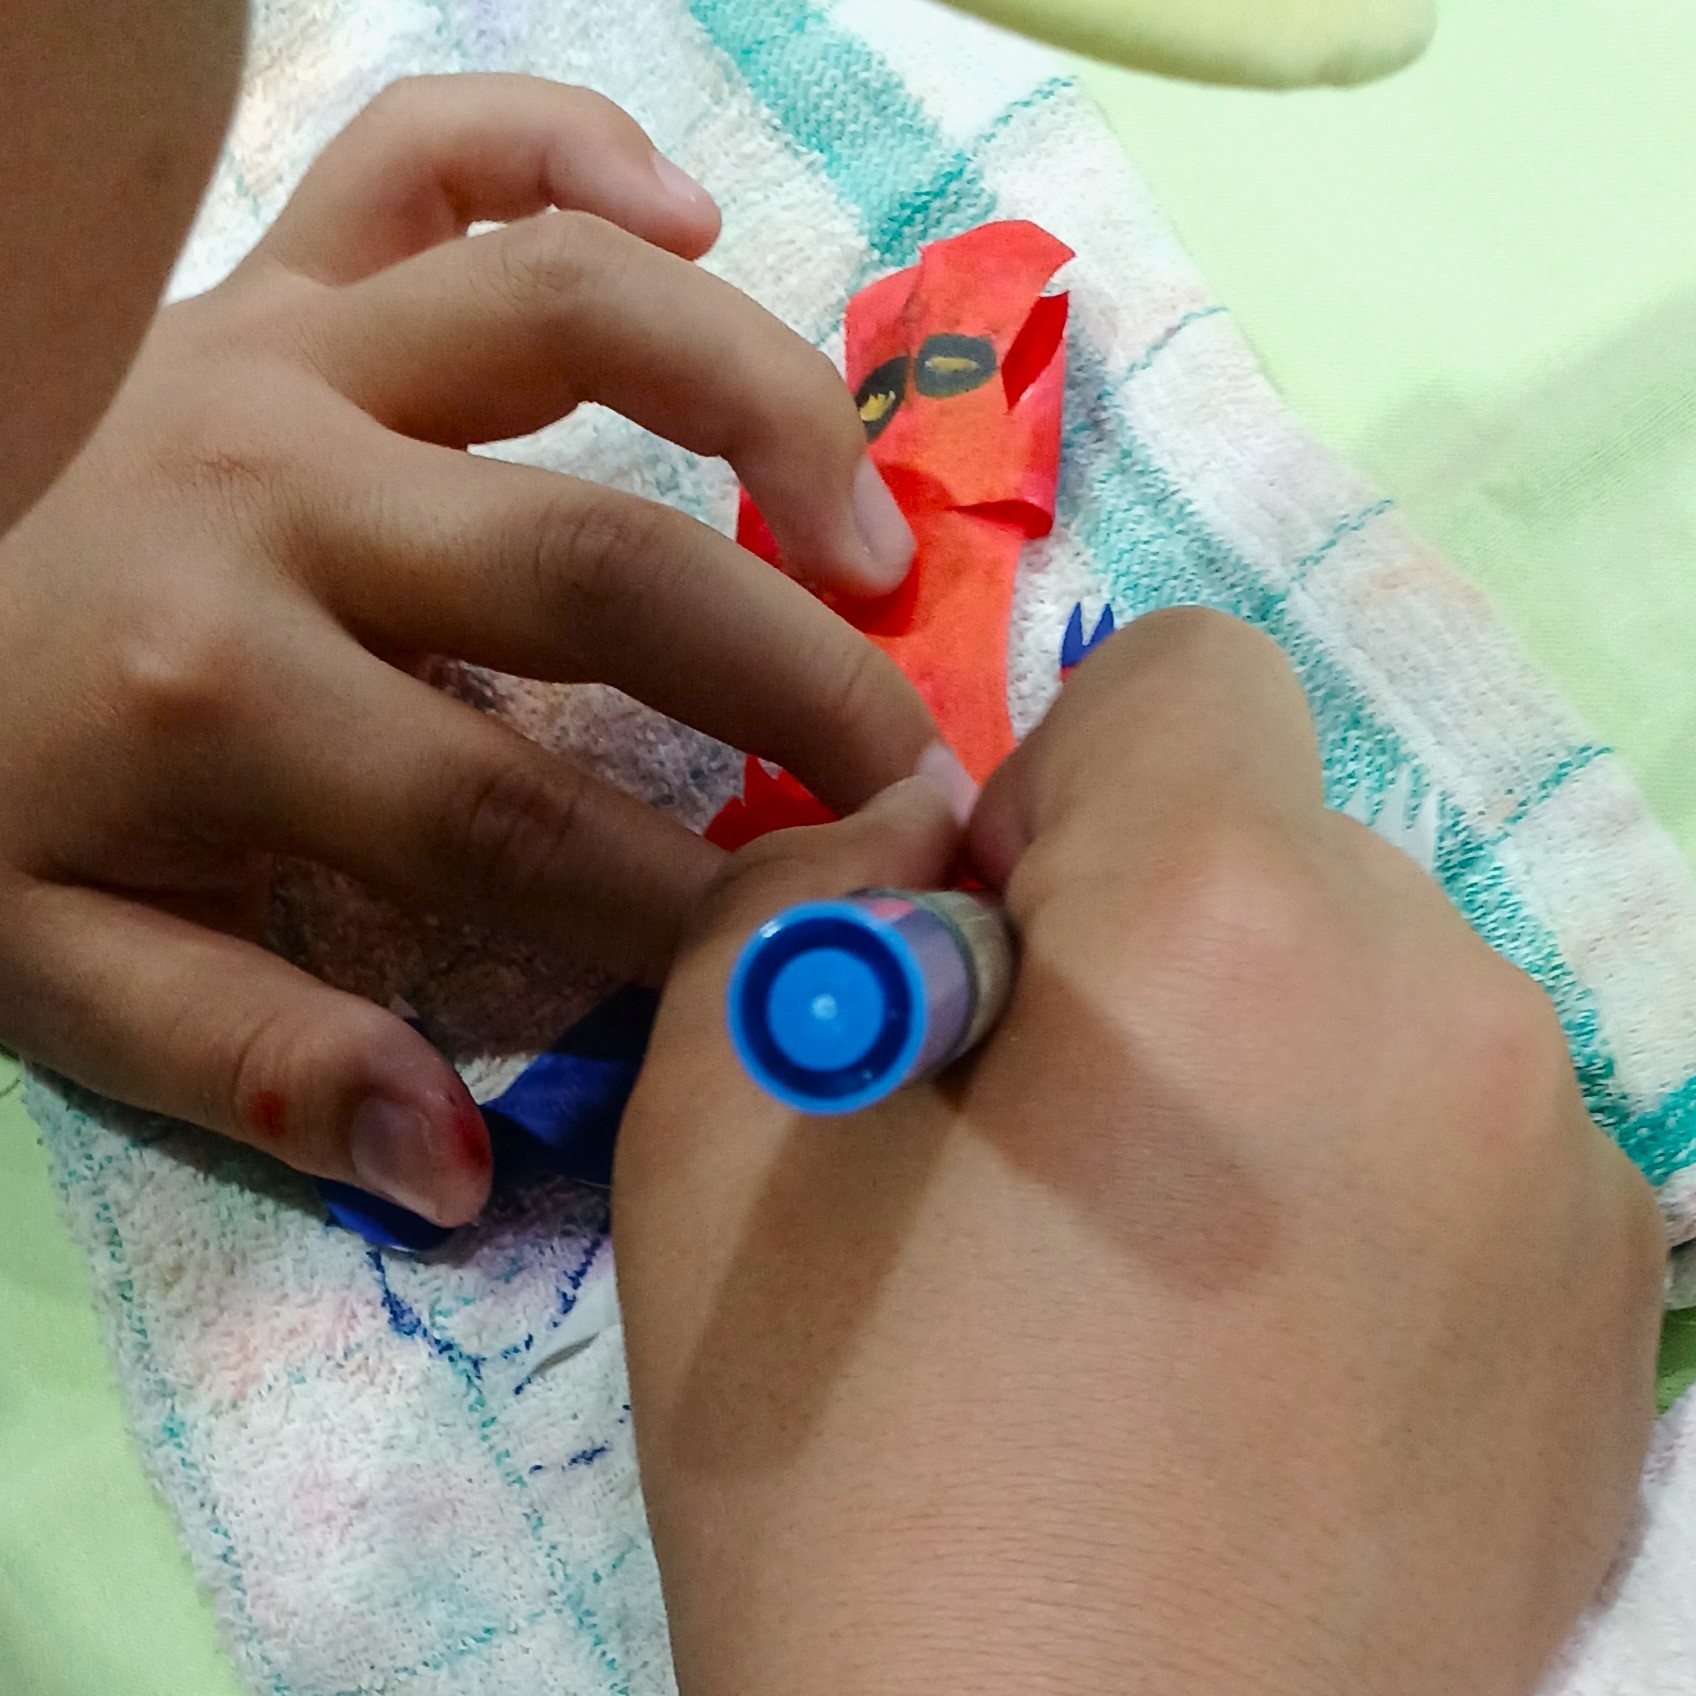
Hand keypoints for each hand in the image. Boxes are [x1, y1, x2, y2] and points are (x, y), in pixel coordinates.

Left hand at [0, 74, 933, 1224]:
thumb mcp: (56, 968)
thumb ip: (250, 1063)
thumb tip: (458, 1163)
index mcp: (213, 695)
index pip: (513, 816)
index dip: (689, 900)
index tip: (812, 947)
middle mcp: (268, 493)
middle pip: (596, 563)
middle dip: (795, 680)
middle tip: (913, 776)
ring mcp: (277, 348)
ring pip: (569, 308)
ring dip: (765, 410)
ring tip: (875, 543)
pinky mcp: (271, 267)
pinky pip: (433, 150)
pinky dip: (573, 142)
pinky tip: (690, 213)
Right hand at [615, 608, 1663, 1695]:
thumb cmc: (847, 1473)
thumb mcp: (717, 1122)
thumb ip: (804, 883)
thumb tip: (934, 835)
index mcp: (1232, 920)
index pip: (1185, 673)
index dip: (1055, 792)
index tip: (986, 963)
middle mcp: (1454, 1001)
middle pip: (1281, 843)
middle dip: (1150, 931)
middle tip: (1040, 1149)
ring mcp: (1571, 1174)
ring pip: (1376, 992)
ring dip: (1259, 1060)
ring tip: (1156, 1286)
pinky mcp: (1620, 1328)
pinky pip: (1462, 1145)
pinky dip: (1361, 1190)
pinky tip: (1271, 1375)